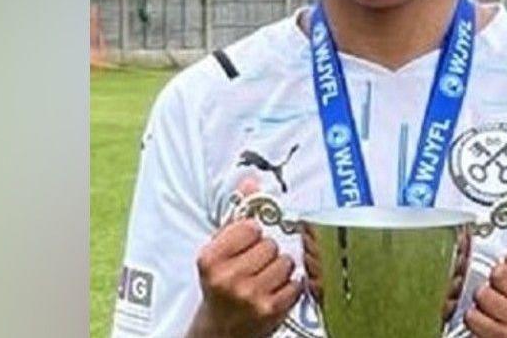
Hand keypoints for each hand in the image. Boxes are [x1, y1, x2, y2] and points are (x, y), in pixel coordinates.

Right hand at [188, 177, 301, 337]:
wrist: (220, 331)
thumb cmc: (220, 287)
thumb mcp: (219, 250)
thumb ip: (236, 215)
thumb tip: (251, 182)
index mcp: (211, 259)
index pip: (250, 227)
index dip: (252, 234)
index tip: (247, 242)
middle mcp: (228, 278)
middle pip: (270, 245)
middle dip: (267, 252)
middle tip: (255, 264)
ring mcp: (250, 295)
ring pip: (285, 262)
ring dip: (280, 268)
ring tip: (265, 277)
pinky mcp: (270, 309)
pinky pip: (295, 282)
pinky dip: (290, 285)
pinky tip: (274, 290)